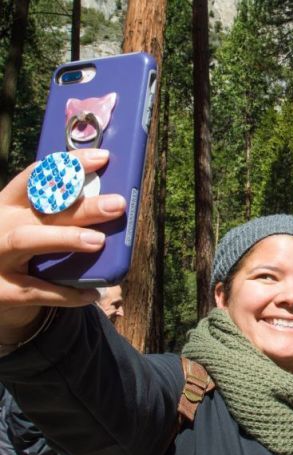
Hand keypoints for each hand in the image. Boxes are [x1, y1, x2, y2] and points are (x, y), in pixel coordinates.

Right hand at [0, 149, 125, 342]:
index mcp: (9, 204)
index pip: (38, 177)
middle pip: (42, 210)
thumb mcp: (29, 224)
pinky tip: (93, 293)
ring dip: (66, 238)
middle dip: (81, 206)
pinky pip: (38, 291)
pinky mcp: (2, 290)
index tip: (102, 158)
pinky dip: (68, 293)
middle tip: (117, 204)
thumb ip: (57, 214)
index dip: (69, 166)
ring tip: (99, 241)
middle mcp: (1, 225)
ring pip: (29, 241)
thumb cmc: (19, 249)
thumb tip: (109, 203)